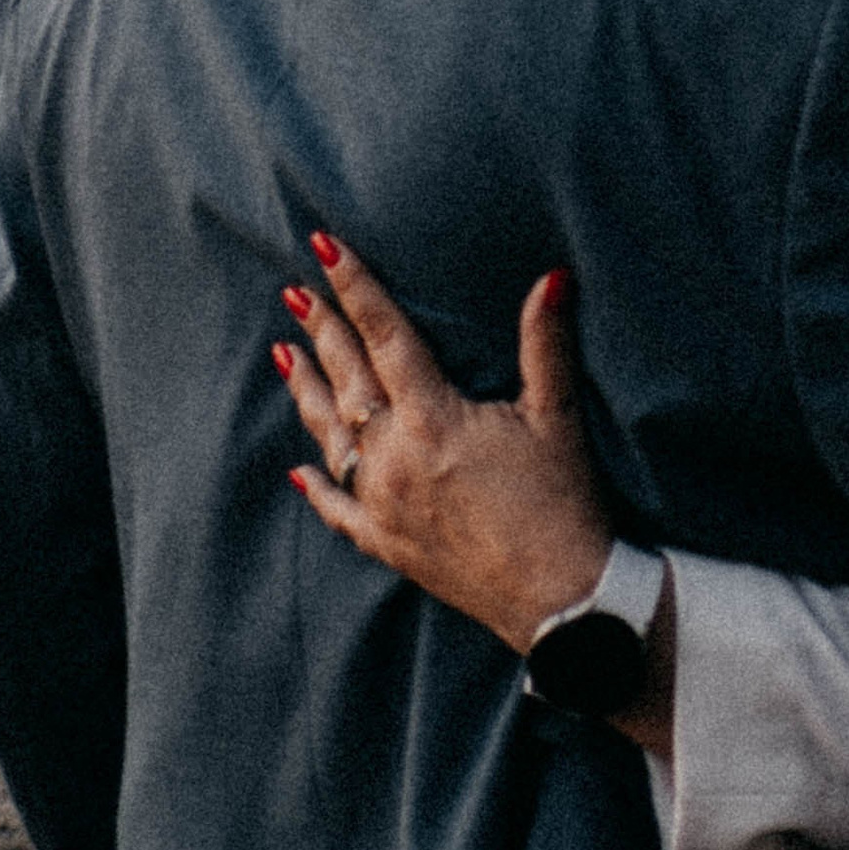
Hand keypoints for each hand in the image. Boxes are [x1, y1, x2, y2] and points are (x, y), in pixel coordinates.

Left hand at [277, 241, 613, 654]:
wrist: (561, 603)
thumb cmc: (564, 504)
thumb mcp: (558, 417)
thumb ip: (547, 343)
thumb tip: (552, 276)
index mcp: (432, 420)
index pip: (384, 335)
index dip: (355, 286)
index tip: (323, 247)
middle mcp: (394, 459)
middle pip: (349, 380)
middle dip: (322, 331)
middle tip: (294, 291)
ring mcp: (384, 505)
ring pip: (332, 438)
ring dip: (309, 393)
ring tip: (284, 354)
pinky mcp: (388, 545)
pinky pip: (338, 511)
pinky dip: (318, 487)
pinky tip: (299, 471)